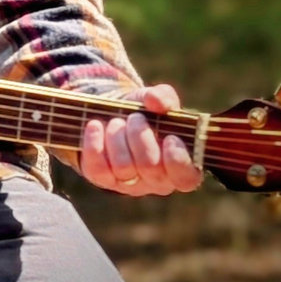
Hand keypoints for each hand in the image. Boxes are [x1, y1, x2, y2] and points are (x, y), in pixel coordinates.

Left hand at [80, 83, 203, 196]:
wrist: (115, 115)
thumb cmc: (146, 113)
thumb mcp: (158, 100)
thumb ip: (164, 97)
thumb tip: (156, 102)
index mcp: (180, 166)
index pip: (186, 178)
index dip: (178, 159)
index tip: (170, 137)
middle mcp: (157, 182)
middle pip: (150, 167)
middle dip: (140, 135)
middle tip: (136, 118)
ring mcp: (130, 184)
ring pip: (123, 167)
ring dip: (117, 136)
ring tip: (117, 122)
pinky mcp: (103, 179)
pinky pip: (98, 168)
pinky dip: (94, 142)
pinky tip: (96, 125)